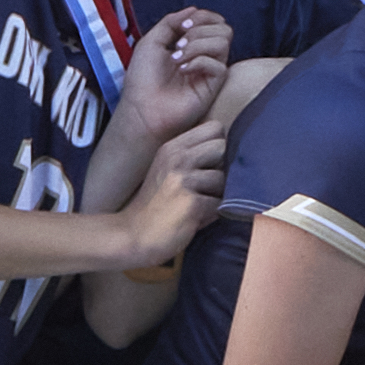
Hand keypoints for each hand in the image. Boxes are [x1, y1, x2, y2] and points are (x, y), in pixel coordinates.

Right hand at [117, 120, 226, 264]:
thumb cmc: (156, 206)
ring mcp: (183, 180)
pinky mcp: (192, 203)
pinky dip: (212, 215)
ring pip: (224, 179)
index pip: (215, 128)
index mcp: (172, 147)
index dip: (219, 147)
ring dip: (217, 196)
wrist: (132, 236)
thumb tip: (232, 151)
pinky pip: (220, 205)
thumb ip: (193, 157)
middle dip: (222, 168)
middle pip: (223, 148)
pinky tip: (194, 220)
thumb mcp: (168, 170)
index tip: (211, 164)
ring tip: (197, 206)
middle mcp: (177, 158)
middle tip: (206, 187)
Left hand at [118, 5, 230, 133]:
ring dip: (198, 44)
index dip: (202, 17)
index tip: (183, 25)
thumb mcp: (151, 40)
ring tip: (178, 57)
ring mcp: (210, 70)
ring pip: (224, 42)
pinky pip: (220, 65)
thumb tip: (194, 9)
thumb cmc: (143, 78)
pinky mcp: (214, 85)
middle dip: (201, 30)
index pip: (213, 21)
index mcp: (190, 43)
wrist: (142, 108)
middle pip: (224, 28)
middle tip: (180, 43)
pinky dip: (199, 61)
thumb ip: (171, 21)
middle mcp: (204, 55)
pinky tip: (184, 70)